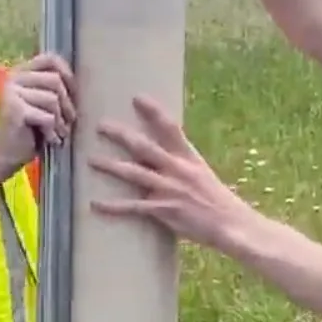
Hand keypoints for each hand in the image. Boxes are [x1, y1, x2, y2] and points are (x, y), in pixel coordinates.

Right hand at [0, 54, 76, 174]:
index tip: (73, 92)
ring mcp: (11, 93)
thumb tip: (78, 82)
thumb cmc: (28, 131)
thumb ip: (53, 89)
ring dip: (61, 121)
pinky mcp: (14, 110)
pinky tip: (50, 140)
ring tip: (59, 133)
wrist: (4, 156)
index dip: (67, 73)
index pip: (49, 59)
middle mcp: (13, 79)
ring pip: (53, 99)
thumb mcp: (42, 105)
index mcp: (20, 73)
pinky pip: (47, 117)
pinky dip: (53, 132)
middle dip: (67, 104)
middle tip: (69, 122)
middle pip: (55, 80)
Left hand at [90, 95, 254, 253]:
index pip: (170, 128)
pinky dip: (112, 206)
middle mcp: (177, 169)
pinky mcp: (164, 210)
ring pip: (133, 173)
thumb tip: (157, 153)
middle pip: (143, 147)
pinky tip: (95, 204)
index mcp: (188, 157)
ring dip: (109, 166)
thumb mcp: (200, 173)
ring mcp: (169, 189)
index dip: (153, 112)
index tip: (137, 97)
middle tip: (100, 125)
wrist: (231, 224)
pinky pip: (133, 207)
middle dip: (120, 135)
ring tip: (90, 160)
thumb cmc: (215, 199)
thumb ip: (179, 163)